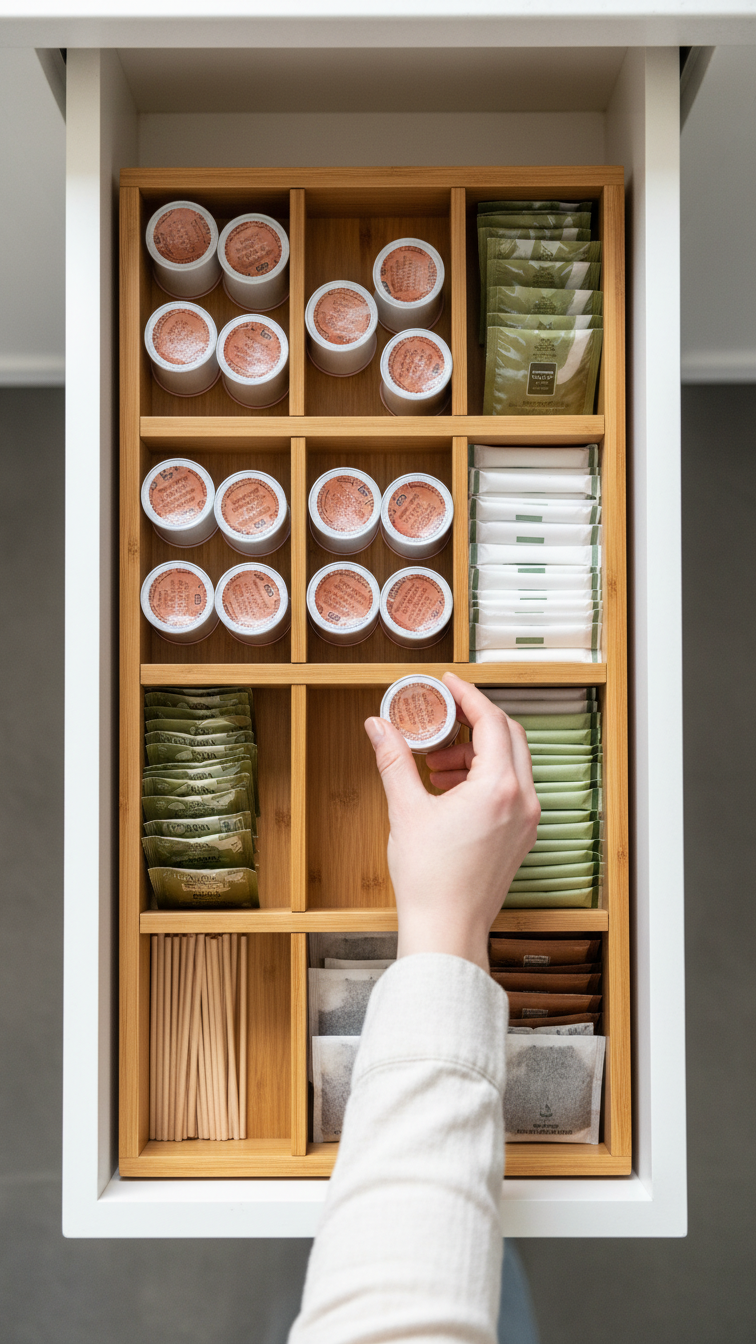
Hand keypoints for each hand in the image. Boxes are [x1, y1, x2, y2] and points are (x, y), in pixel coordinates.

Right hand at [364, 672, 539, 970]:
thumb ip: (394, 759)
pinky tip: (449, 791)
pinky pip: (510, 790)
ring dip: (476, 753)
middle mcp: (523, 801)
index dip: (468, 696)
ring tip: (436, 767)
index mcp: (499, 788)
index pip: (491, 721)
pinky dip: (483, 778)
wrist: (446, 929)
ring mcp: (526, 821)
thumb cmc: (430, 879)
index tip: (449, 684)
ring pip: (511, 764)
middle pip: (509, 737)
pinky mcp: (521, 837)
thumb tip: (378, 727)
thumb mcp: (405, 809)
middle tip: (442, 720)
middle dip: (473, 723)